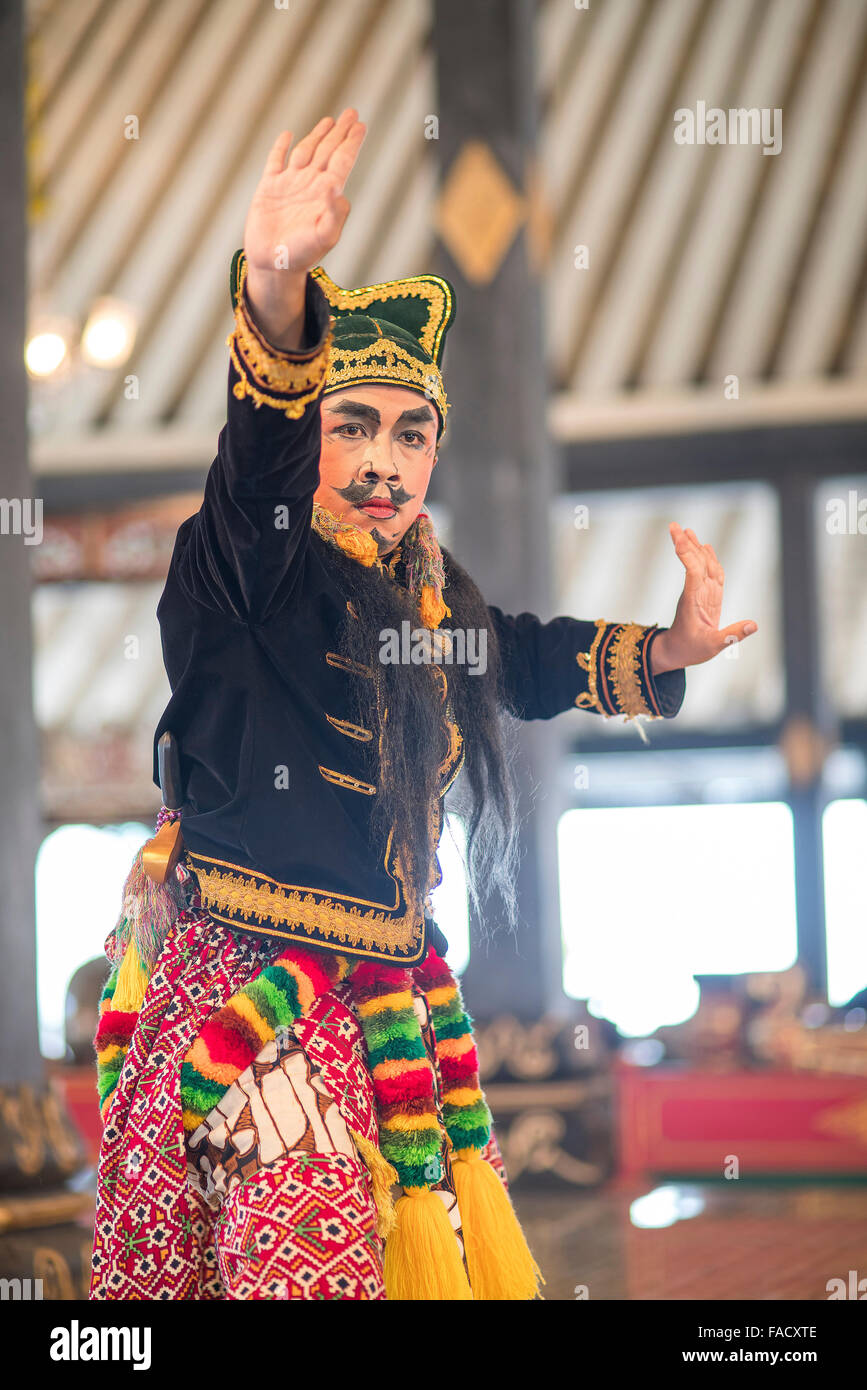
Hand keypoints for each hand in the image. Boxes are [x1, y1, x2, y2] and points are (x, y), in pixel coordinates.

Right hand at [243, 109, 365, 346]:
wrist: (273, 264)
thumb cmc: (302, 255)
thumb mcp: (324, 237)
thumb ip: (335, 214)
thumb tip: (339, 187)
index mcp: (325, 194)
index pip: (342, 161)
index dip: (351, 143)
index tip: (361, 125)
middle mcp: (310, 185)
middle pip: (328, 151)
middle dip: (340, 133)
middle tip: (352, 114)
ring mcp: (289, 184)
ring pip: (306, 151)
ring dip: (317, 135)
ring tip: (329, 121)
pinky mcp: (268, 188)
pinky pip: (275, 161)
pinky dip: (280, 147)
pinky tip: (287, 136)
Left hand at [651, 523, 757, 671]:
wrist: (677, 652)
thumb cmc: (690, 649)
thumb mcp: (712, 646)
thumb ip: (732, 635)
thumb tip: (753, 625)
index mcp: (693, 600)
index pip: (692, 571)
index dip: (688, 553)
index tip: (679, 537)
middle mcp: (696, 592)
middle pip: (693, 563)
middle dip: (685, 544)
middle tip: (674, 525)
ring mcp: (701, 593)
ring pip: (700, 566)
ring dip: (694, 548)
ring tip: (687, 531)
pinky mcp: (707, 596)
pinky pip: (709, 574)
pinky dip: (708, 560)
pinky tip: (705, 547)